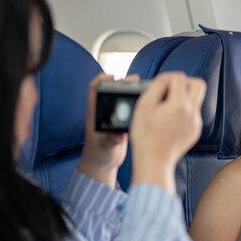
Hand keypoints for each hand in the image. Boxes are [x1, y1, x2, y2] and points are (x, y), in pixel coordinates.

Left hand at [77, 73, 139, 187]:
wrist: (103, 164)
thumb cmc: (99, 155)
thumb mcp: (105, 147)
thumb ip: (111, 140)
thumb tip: (119, 136)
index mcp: (95, 114)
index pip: (94, 89)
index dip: (101, 79)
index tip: (113, 76)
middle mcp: (104, 112)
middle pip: (111, 89)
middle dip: (122, 82)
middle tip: (135, 79)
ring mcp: (113, 116)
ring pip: (121, 96)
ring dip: (131, 90)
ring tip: (144, 88)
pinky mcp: (122, 122)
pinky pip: (128, 106)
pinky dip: (136, 101)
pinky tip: (147, 100)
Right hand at [129, 72, 205, 192]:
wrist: (154, 161)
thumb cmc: (146, 136)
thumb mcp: (143, 106)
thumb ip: (156, 86)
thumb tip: (166, 78)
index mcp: (179, 105)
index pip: (180, 78)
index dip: (167, 77)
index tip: (159, 84)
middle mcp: (192, 112)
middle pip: (198, 84)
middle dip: (184, 82)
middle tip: (170, 89)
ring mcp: (196, 122)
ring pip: (197, 99)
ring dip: (184, 96)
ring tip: (167, 104)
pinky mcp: (195, 131)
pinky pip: (194, 113)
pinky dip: (184, 110)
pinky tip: (170, 118)